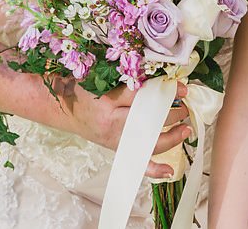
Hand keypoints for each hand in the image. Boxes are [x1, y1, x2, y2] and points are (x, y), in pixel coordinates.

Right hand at [64, 80, 191, 177]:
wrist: (62, 107)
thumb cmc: (83, 88)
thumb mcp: (102, 77)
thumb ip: (130, 79)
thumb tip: (162, 81)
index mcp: (107, 100)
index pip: (141, 97)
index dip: (165, 93)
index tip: (181, 88)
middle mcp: (110, 123)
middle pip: (147, 122)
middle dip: (171, 116)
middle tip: (185, 107)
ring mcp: (113, 139)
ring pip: (146, 144)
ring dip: (170, 138)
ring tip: (185, 129)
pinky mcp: (114, 148)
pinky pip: (135, 163)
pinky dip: (153, 169)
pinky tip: (170, 171)